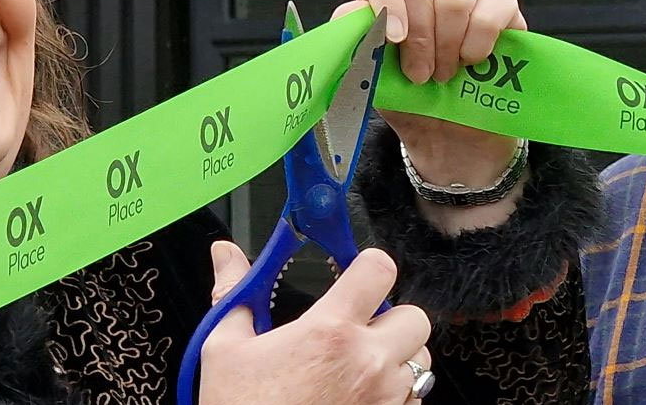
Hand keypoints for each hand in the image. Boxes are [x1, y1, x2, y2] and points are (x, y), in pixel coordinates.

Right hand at [198, 242, 432, 404]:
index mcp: (329, 332)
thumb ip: (235, 293)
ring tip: (358, 367)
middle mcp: (367, 362)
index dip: (368, 266)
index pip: (379, 270)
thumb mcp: (226, 350)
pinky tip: (359, 396)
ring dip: (397, 357)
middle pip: (413, 316)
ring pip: (420, 359)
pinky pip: (413, 398)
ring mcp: (384, 398)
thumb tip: (225, 254)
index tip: (356, 273)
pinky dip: (396, 393)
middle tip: (358, 329)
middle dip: (389, 318)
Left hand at [335, 0, 524, 190]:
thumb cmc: (407, 89)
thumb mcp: (375, 73)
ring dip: (447, 45)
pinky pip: (490, 7)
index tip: (393, 39)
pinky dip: (478, 40)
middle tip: (419, 75)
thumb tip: (349, 20)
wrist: (449, 122)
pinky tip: (471, 60)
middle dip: (419, 35)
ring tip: (444, 75)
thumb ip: (357, 44)